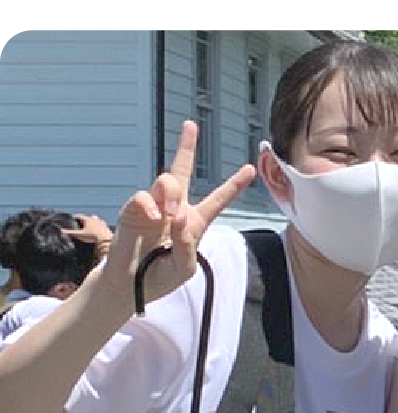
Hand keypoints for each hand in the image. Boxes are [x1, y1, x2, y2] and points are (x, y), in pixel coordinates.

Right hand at [62, 213, 112, 252]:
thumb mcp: (80, 235)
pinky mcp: (105, 225)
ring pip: (94, 219)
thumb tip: (61, 231)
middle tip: (80, 223)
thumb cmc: (93, 237)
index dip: (75, 218)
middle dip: (83, 220)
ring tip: (89, 226)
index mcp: (87, 219)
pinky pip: (100, 224)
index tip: (72, 219)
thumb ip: (71, 233)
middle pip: (87, 217)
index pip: (79, 216)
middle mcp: (94, 218)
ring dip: (91, 222)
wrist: (106, 240)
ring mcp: (100, 221)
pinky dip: (98, 225)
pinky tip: (97, 228)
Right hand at [102, 120, 253, 307]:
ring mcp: (153, 206)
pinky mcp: (133, 210)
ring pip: (166, 180)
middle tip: (191, 126)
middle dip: (186, 146)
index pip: (217, 200)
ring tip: (169, 216)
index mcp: (195, 222)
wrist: (131, 286)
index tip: (251, 169)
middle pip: (181, 170)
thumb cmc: (161, 276)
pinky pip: (143, 196)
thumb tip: (181, 217)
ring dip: (171, 194)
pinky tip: (156, 218)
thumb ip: (188, 245)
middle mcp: (175, 208)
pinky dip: (150, 205)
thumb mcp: (185, 268)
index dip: (234, 185)